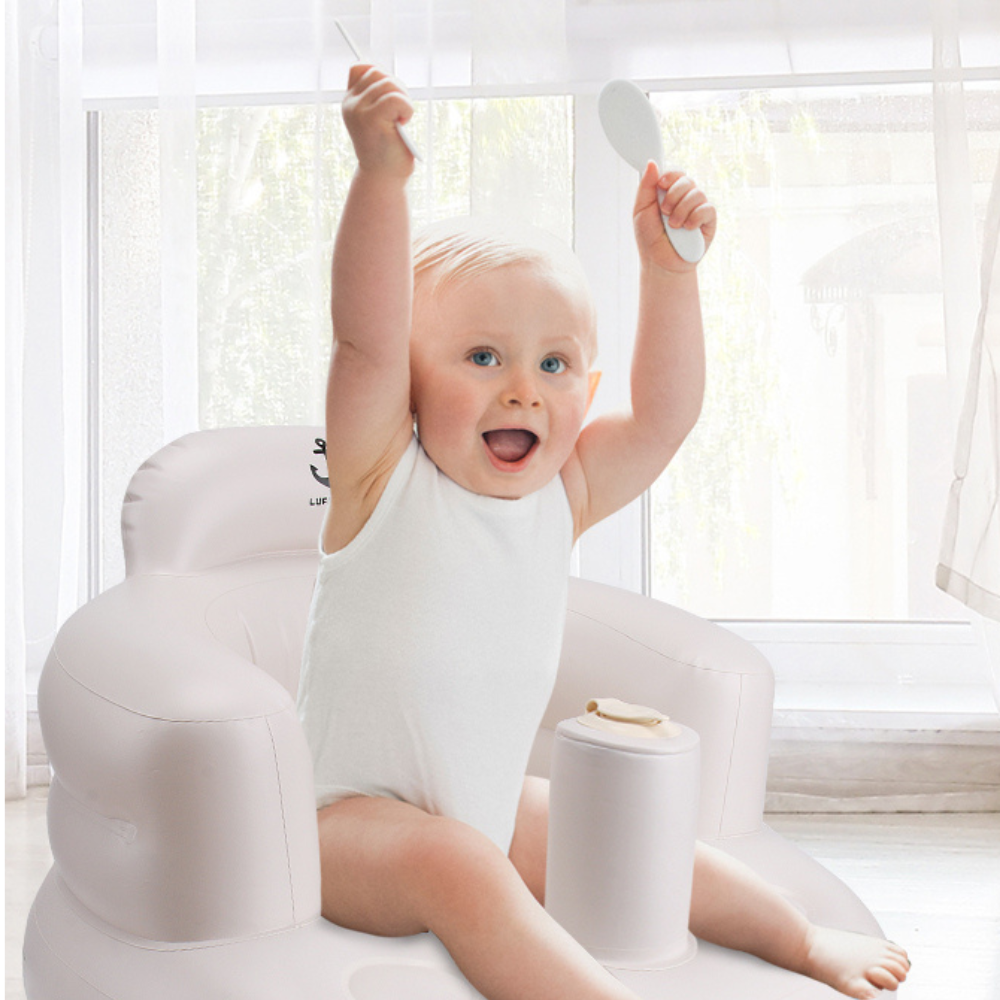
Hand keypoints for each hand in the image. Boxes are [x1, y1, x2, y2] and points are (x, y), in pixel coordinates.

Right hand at [342, 64, 415, 178]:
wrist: (383, 178)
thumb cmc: (386, 150)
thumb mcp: (378, 117)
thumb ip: (377, 95)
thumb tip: (386, 74)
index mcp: (350, 102)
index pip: (362, 67)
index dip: (381, 76)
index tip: (390, 100)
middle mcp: (351, 104)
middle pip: (378, 72)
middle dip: (397, 88)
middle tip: (400, 112)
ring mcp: (359, 111)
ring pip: (389, 84)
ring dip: (404, 100)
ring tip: (401, 120)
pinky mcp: (372, 120)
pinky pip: (397, 98)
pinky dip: (407, 109)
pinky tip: (403, 123)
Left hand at [633, 162, 715, 271]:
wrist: (660, 262)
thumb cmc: (650, 238)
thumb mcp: (641, 210)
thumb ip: (646, 186)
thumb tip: (652, 163)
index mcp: (670, 193)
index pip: (676, 173)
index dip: (670, 175)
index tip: (661, 185)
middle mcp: (685, 198)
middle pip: (687, 180)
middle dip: (674, 195)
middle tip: (664, 212)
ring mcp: (698, 208)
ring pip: (697, 194)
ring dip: (682, 210)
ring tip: (673, 226)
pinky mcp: (709, 221)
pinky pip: (707, 209)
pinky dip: (695, 217)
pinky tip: (687, 228)